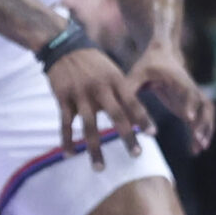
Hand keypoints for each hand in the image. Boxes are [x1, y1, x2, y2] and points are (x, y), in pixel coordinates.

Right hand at [46, 46, 151, 169]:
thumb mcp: (112, 71)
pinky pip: (66, 123)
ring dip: (95, 149)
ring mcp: (80, 94)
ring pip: (89, 126)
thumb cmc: (94, 62)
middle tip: (137, 154)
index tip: (152, 134)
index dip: (143, 119)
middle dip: (127, 137)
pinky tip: (70, 154)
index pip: (133, 102)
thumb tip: (136, 117)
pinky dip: (67, 140)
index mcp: (115, 80)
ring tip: (100, 167)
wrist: (64, 47)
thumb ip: (123, 93)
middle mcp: (100, 88)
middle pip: (116, 116)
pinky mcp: (63, 98)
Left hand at [129, 41, 213, 151]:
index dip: (190, 104)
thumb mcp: (136, 73)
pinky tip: (195, 150)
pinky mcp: (191, 105)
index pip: (188, 90)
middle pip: (204, 104)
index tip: (188, 118)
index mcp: (178, 78)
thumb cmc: (148, 65)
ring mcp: (193, 96)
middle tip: (197, 139)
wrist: (163, 54)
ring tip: (199, 148)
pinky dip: (202, 133)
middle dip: (203, 122)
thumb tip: (119, 110)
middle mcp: (190, 87)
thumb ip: (128, 89)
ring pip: (208, 113)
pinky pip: (202, 120)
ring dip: (207, 129)